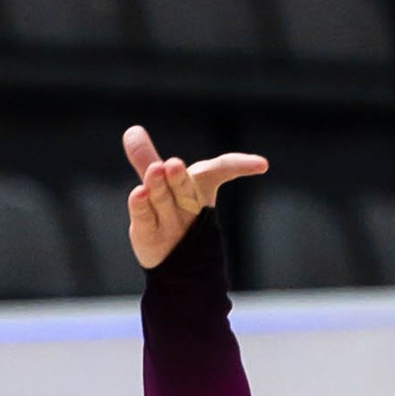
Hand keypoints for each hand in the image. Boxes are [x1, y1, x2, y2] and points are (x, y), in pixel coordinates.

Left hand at [121, 125, 267, 269]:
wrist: (172, 266)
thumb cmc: (170, 216)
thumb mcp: (159, 187)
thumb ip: (146, 158)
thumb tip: (132, 130)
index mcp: (198, 188)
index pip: (220, 171)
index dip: (240, 165)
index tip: (263, 165)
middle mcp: (188, 205)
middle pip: (185, 187)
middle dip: (180, 177)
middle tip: (175, 164)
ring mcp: (170, 222)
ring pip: (164, 201)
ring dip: (159, 186)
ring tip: (157, 169)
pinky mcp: (149, 233)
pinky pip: (144, 216)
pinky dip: (140, 204)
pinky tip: (138, 193)